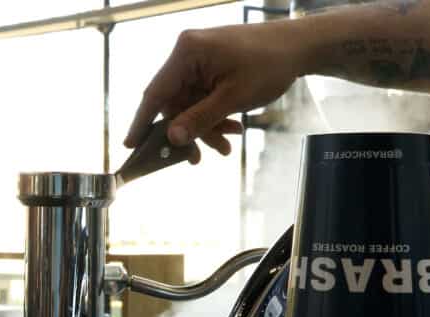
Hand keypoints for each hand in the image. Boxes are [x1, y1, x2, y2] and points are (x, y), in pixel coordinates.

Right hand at [126, 24, 306, 155]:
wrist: (299, 47)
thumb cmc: (269, 64)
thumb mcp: (233, 98)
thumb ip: (199, 119)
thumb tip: (172, 138)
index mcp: (187, 53)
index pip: (156, 93)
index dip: (142, 122)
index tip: (130, 145)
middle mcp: (188, 54)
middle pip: (174, 103)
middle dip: (189, 131)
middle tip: (199, 157)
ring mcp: (200, 60)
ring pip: (190, 104)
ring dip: (206, 126)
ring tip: (227, 143)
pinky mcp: (211, 66)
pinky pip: (203, 97)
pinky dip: (214, 115)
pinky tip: (231, 127)